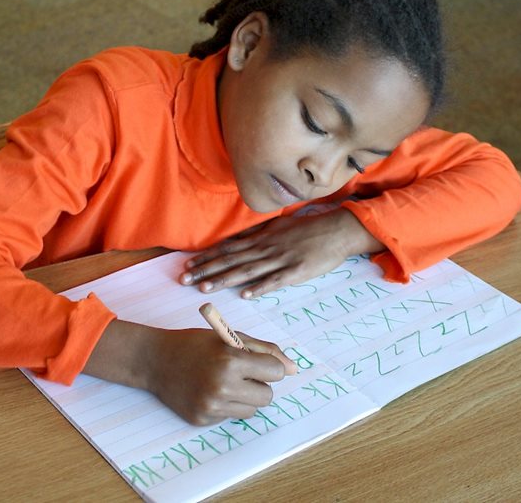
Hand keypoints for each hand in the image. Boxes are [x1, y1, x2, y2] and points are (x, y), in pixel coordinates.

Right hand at [84, 321, 296, 426]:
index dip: (269, 365)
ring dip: (245, 397)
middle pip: (267, 396)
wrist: (155, 360)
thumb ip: (264, 350)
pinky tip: (208, 391)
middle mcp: (222, 386)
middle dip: (260, 384)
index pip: (275, 372)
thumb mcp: (229, 337)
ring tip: (224, 381)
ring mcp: (211, 407)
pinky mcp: (202, 420)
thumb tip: (294, 369)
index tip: (258, 362)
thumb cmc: (195, 344)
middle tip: (241, 373)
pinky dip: (226, 406)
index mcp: (231, 361)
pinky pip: (230, 417)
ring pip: (251, 410)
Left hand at [180, 209, 384, 298]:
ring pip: (247, 270)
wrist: (337, 230)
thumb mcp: (278, 227)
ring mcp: (281, 259)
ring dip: (225, 279)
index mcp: (261, 238)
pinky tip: (246, 294)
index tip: (187, 265)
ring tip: (205, 287)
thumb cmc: (307, 229)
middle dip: (206, 270)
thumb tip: (235, 242)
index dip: (207, 258)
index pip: (228, 249)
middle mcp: (266, 247)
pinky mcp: (297, 271)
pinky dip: (260, 287)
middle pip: (231, 260)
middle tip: (183, 279)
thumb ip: (257, 236)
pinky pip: (275, 280)